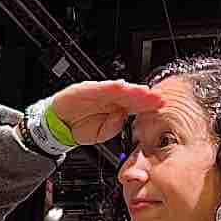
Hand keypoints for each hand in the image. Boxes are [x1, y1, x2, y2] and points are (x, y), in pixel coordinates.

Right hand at [49, 79, 168, 146]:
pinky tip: (122, 86)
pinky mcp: (86, 88)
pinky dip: (111, 86)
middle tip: (158, 98)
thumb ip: (112, 127)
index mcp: (117, 108)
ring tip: (145, 93)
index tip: (160, 106)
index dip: (149, 105)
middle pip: (131, 95)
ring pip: (119, 89)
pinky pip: (100, 87)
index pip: (136, 105)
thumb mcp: (100, 134)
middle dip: (146, 96)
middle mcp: (110, 98)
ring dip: (133, 90)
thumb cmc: (81, 127)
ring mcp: (99, 91)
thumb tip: (120, 118)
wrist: (60, 123)